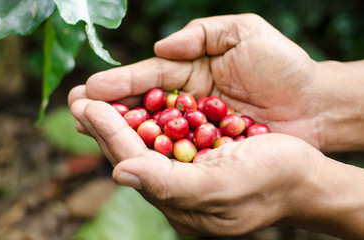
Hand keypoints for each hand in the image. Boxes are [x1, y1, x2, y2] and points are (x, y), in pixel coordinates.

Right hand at [69, 14, 322, 148]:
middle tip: (77, 110)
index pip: (149, 75)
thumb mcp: (244, 33)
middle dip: (111, 107)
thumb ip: (201, 33)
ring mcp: (195, 127)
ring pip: (153, 130)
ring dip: (123, 132)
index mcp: (192, 70)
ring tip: (90, 130)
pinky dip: (154, 154)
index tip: (90, 89)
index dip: (121, 82)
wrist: (314, 104)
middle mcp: (187, 100)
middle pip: (143, 104)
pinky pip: (176, 152)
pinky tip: (130, 155)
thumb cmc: (284, 65)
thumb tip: (163, 46)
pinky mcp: (208, 150)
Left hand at [69, 100, 323, 235]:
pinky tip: (132, 105)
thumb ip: (171, 185)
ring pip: (143, 145)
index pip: (134, 162)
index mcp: (179, 202)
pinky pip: (162, 140)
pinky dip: (144, 120)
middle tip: (78, 99)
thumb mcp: (223, 186)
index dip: (109, 132)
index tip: (86, 105)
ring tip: (94, 100)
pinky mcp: (197, 162)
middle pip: (131, 154)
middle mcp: (177, 192)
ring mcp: (186, 176)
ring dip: (119, 120)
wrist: (304, 178)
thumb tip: (120, 174)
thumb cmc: (271, 180)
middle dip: (104, 126)